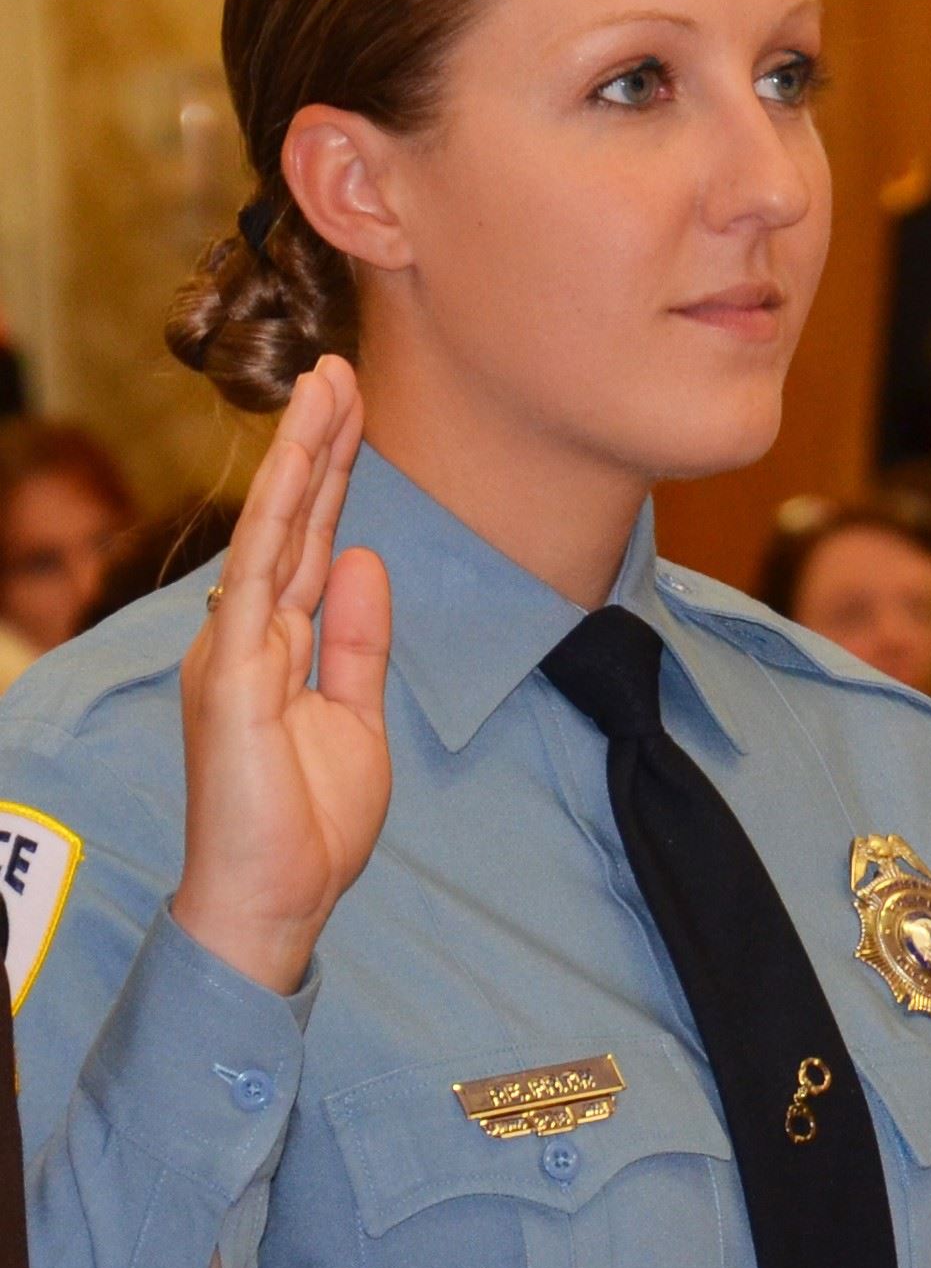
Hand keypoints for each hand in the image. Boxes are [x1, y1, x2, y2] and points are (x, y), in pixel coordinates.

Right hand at [173, 355, 390, 992]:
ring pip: (272, 532)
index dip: (334, 474)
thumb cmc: (308, 823)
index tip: (355, 408)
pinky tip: (301, 467)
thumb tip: (366, 558)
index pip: (313, 541)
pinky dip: (280, 520)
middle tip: (341, 366)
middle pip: (293, 521)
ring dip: (301, 457)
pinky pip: (259, 583)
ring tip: (324, 385)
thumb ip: (359, 639)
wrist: (275, 901)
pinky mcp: (228, 677)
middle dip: (319, 443)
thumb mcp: (357, 715)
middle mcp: (247, 634)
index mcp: (277, 643)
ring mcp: (232, 650)